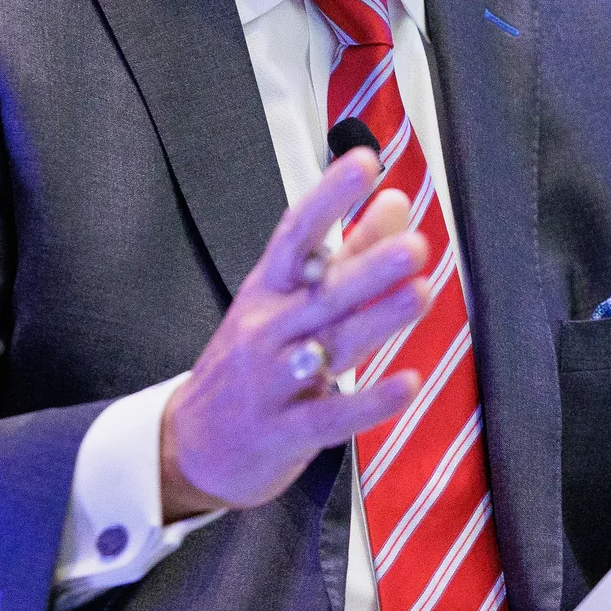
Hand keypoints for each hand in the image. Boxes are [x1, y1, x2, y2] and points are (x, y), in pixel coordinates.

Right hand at [161, 148, 430, 516]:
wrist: (188, 448)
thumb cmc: (251, 362)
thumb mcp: (288, 302)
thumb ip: (349, 252)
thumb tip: (397, 201)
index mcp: (268, 290)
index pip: (297, 235)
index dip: (330, 198)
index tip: (364, 162)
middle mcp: (266, 329)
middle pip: (320, 292)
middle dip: (368, 266)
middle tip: (416, 243)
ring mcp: (272, 382)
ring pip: (327, 346)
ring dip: (375, 320)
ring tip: (422, 294)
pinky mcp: (285, 432)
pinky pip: (330, 416)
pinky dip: (368, 401)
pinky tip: (408, 384)